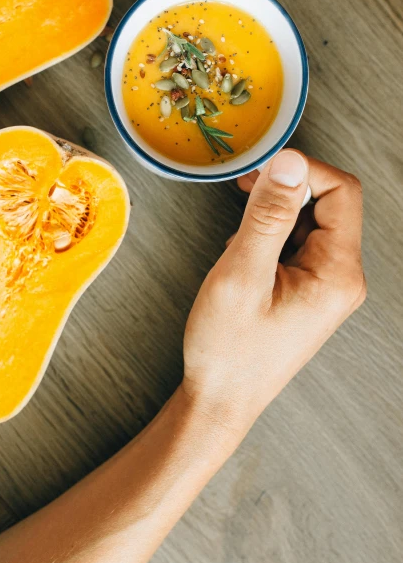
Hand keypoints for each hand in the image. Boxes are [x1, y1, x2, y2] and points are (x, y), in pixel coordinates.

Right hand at [182, 149, 365, 450]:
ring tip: (239, 236)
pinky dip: (269, 235)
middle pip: (328, 203)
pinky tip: (244, 254)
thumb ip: (267, 217)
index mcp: (338, 273)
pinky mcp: (307, 289)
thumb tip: (289, 162)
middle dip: (285, 191)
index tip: (261, 169)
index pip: (341, 192)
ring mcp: (325, 284)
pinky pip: (296, 243)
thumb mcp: (242, 275)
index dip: (302, 170)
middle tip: (244, 190)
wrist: (221, 399)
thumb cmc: (229, 350)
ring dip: (273, 214)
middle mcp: (341, 276)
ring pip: (309, 221)